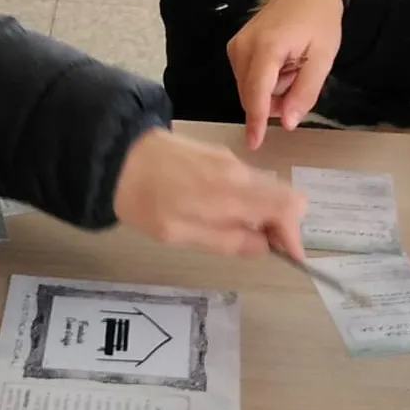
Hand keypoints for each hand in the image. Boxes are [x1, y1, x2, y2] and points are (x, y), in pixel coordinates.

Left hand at [113, 129, 308, 258]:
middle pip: (284, 196)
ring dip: (263, 213)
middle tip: (261, 246)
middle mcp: (239, 172)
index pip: (289, 207)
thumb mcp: (182, 235)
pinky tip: (221, 212)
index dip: (294, 234)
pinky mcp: (217, 154)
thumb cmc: (145, 202)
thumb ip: (227, 241)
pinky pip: (248, 180)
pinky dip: (248, 200)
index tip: (288, 256)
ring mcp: (229, 160)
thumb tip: (264, 246)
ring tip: (237, 233)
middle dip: (282, 225)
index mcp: (233, 193)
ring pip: (266, 188)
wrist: (116, 156)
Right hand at [226, 0, 344, 149]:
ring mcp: (236, 45)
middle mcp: (244, 46)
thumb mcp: (323, 59)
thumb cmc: (319, 24)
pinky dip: (265, 81)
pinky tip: (281, 65)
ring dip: (272, 90)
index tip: (254, 144)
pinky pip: (247, 79)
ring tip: (292, 67)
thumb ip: (305, 93)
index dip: (256, 120)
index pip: (257, 92)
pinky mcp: (234, 47)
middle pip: (251, 94)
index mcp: (267, 47)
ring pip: (249, 89)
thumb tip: (287, 123)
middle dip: (275, 101)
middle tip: (300, 77)